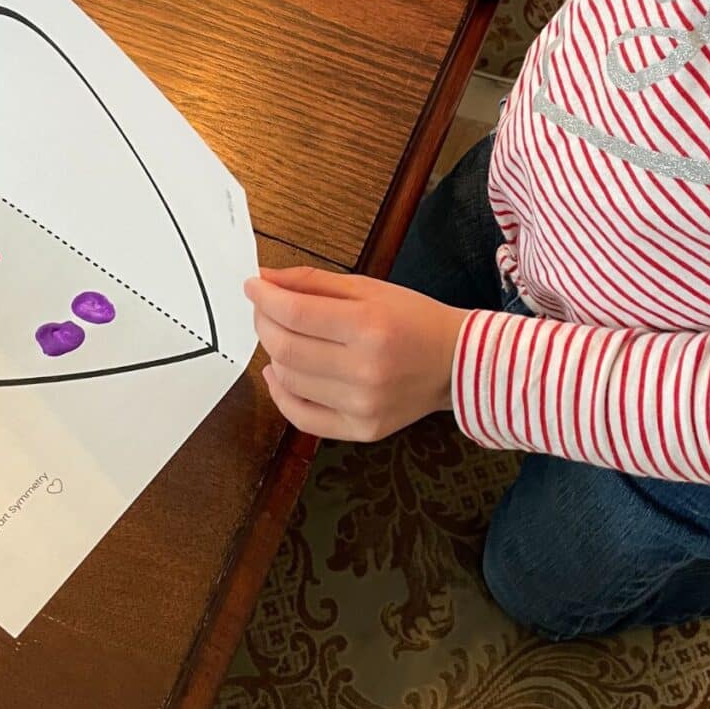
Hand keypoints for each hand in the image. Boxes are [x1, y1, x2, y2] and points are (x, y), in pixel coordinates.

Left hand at [245, 267, 468, 441]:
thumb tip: (263, 279)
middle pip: (286, 349)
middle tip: (264, 309)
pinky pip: (301, 417)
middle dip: (263, 323)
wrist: (457, 363)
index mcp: (369, 326)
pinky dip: (281, 394)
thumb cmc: (412, 320)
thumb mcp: (368, 288)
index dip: (264, 298)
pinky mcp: (362, 429)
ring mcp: (363, 405)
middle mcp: (366, 370)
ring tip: (282, 337)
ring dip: (273, 355)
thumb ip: (312, 283)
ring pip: (289, 381)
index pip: (295, 314)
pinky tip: (281, 373)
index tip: (253, 286)